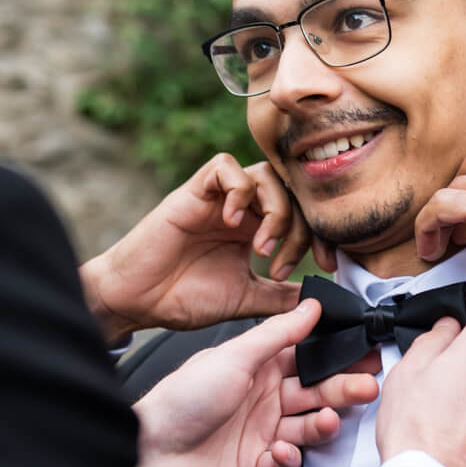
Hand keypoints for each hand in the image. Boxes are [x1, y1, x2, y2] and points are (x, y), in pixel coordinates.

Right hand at [81, 152, 331, 341]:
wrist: (137, 300)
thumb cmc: (182, 298)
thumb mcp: (246, 299)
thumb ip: (281, 296)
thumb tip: (321, 300)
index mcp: (257, 229)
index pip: (303, 214)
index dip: (321, 235)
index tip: (328, 266)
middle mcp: (242, 209)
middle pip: (291, 192)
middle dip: (300, 228)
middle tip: (283, 265)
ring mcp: (218, 198)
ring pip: (265, 175)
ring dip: (274, 210)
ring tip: (260, 249)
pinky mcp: (193, 191)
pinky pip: (225, 166)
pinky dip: (238, 190)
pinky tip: (233, 223)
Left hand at [131, 299, 379, 466]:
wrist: (147, 455)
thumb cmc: (181, 400)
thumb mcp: (234, 356)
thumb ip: (277, 333)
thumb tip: (311, 306)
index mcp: (256, 367)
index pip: (306, 358)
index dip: (336, 356)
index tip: (365, 352)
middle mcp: (262, 399)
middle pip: (314, 392)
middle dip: (342, 389)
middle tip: (366, 386)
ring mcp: (260, 433)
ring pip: (307, 426)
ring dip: (322, 423)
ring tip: (327, 420)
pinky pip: (286, 463)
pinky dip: (290, 458)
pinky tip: (284, 451)